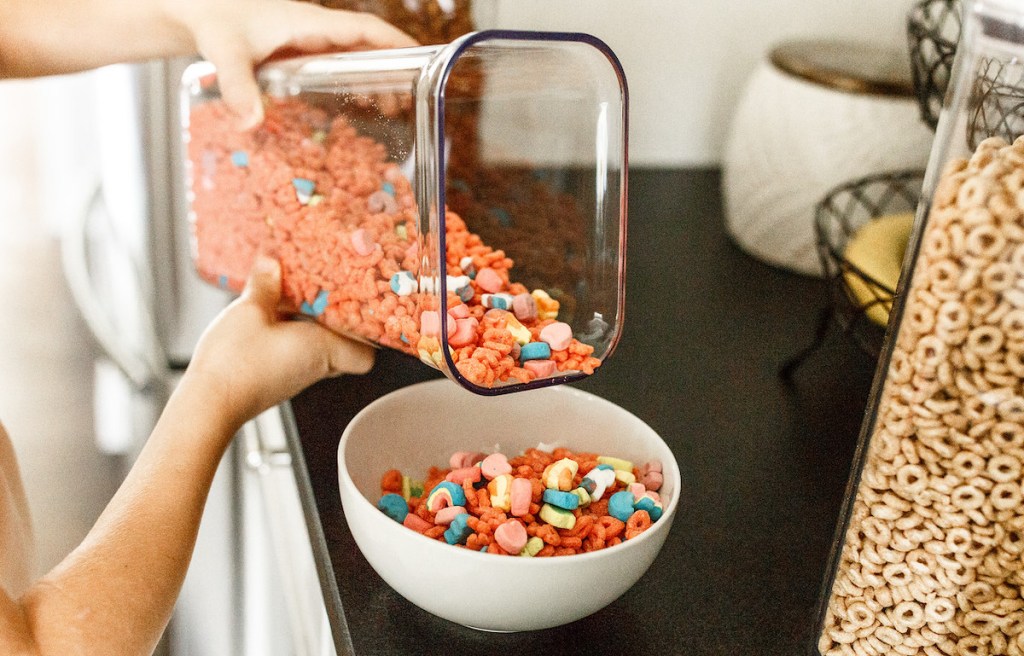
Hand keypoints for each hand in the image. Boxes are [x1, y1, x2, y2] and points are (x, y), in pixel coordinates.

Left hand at [176, 0, 418, 127]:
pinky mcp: (294, 51)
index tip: (423, 59)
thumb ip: (237, 87)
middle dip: (392, 68)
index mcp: (309, 21)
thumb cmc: (209, 18)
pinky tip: (351, 105)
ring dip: (372, 77)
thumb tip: (249, 124)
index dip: (396, 43)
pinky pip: (333, 63)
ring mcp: (305, 39)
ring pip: (351, 54)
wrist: (190, 8)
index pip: (365, 29)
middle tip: (408, 101)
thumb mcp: (224, 52)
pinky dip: (350, 81)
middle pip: (366, 44)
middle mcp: (313, 28)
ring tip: (387, 109)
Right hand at [184, 255, 374, 429]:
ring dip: (310, 324)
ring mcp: (295, 375)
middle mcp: (315, 366)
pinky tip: (269, 314)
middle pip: (342, 347)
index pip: (365, 354)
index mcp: (322, 349)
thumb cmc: (235, 363)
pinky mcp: (275, 378)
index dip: (367, 333)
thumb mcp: (249, 310)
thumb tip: (271, 263)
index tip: (360, 306)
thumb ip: (264, 285)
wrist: (208, 403)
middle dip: (337, 321)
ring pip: (317, 348)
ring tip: (296, 296)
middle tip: (327, 294)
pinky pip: (294, 352)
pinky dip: (289, 334)